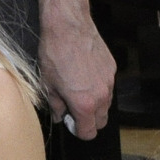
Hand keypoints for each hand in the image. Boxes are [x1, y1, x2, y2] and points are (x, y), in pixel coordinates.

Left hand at [39, 12, 115, 138]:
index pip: (89, 133)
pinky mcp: (112, 68)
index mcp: (84, 104)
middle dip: (89, 120)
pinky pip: (108, 86)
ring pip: (106, 104)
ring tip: (79, 90)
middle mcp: (101, 96)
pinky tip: (85, 75)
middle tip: (74, 109)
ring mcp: (109, 81)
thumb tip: (59, 116)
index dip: (78, 131)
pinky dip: (99, 87)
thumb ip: (56, 106)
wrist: (68, 26)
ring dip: (95, 104)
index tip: (70, 122)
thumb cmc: (54, 54)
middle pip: (102, 121)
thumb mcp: (48, 84)